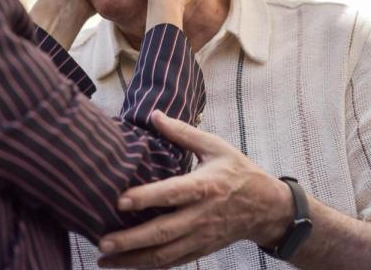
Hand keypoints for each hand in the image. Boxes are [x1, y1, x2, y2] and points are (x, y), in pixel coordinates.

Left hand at [97, 111, 293, 267]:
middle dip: (131, 239)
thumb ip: (183, 132)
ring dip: (133, 259)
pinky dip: (147, 266)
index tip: (120, 201)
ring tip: (104, 258)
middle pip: (163, 232)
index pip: (173, 194)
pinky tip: (125, 265)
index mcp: (205, 186)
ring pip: (164, 254)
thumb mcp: (215, 146)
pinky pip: (171, 263)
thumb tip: (154, 115)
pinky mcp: (201, 250)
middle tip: (103, 241)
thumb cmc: (238, 172)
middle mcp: (202, 216)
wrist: (267, 208)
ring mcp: (201, 237)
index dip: (146, 198)